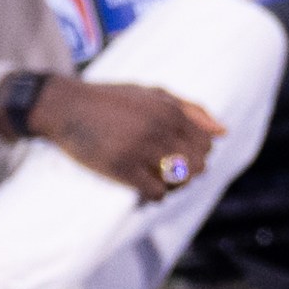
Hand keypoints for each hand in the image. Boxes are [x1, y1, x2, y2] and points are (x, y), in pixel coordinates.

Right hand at [29, 75, 223, 200]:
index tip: (177, 153)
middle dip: (187, 171)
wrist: (65, 106)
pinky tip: (141, 185)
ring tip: (154, 177)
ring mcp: (141, 149)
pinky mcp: (122, 168)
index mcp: (170, 110)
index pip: (207, 144)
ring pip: (180, 181)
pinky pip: (156, 193)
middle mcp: (159, 129)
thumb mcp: (152, 93)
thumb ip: (190, 109)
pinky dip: (153, 195)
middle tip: (166, 169)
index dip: (196, 153)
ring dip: (172, 185)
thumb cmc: (111, 99)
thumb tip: (224, 132)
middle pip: (198, 166)